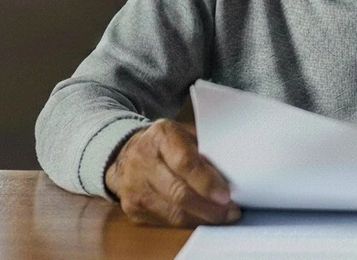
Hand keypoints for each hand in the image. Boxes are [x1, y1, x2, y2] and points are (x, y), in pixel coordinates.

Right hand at [104, 119, 239, 226]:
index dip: (207, 182)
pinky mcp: (133, 209)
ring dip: (202, 218)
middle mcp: (142, 161)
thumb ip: (204, 150)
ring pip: (173, 213)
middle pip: (178, 193)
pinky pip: (166, 222)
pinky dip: (188, 222)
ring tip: (222, 216)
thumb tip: (230, 175)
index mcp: (160, 136)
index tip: (226, 195)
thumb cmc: (165, 143)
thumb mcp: (184, 134)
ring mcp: (134, 187)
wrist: (125, 153)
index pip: (185, 162)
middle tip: (230, 211)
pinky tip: (202, 218)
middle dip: (209, 207)